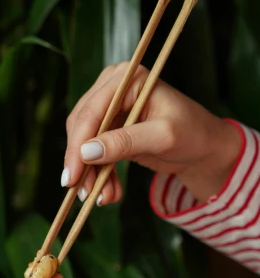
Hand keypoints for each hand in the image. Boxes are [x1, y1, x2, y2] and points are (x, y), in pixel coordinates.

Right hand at [63, 62, 242, 204]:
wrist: (204, 148)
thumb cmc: (192, 134)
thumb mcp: (162, 137)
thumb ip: (124, 142)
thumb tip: (86, 152)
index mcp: (128, 79)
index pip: (91, 111)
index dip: (78, 145)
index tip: (72, 176)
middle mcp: (113, 88)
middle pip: (81, 127)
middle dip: (82, 163)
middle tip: (85, 192)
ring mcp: (110, 108)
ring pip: (84, 143)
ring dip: (91, 173)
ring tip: (103, 198)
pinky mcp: (110, 128)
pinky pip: (93, 153)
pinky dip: (98, 174)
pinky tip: (109, 192)